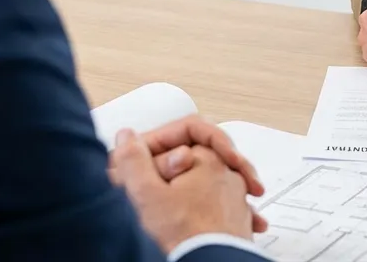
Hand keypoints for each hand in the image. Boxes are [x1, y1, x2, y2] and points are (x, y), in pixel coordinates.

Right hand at [112, 128, 260, 251]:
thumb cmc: (184, 238)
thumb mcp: (145, 195)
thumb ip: (133, 160)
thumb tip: (127, 138)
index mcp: (210, 157)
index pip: (184, 128)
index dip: (154, 143)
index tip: (137, 162)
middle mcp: (230, 173)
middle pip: (192, 157)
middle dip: (167, 171)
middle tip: (147, 189)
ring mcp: (237, 198)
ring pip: (203, 183)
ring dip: (181, 192)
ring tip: (162, 212)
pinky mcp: (239, 221)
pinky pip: (216, 206)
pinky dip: (198, 211)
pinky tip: (186, 223)